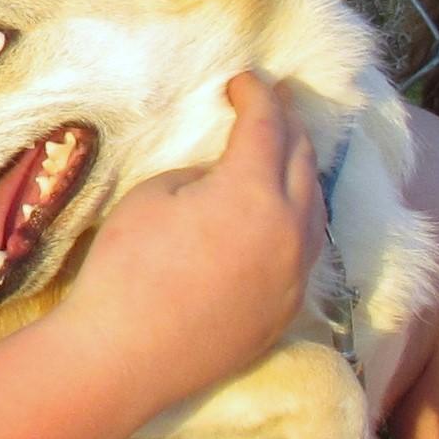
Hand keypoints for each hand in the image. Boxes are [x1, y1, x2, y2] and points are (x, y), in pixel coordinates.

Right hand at [62, 74, 326, 406]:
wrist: (123, 357)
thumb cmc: (127, 266)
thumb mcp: (155, 194)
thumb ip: (202, 175)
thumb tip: (225, 179)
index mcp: (256, 192)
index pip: (268, 126)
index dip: (256, 95)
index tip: (243, 81)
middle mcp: (291, 231)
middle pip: (304, 162)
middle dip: (289, 126)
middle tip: (274, 104)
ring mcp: (294, 277)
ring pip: (315, 210)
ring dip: (301, 174)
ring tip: (285, 155)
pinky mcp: (285, 312)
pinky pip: (305, 253)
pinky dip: (298, 221)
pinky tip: (281, 217)